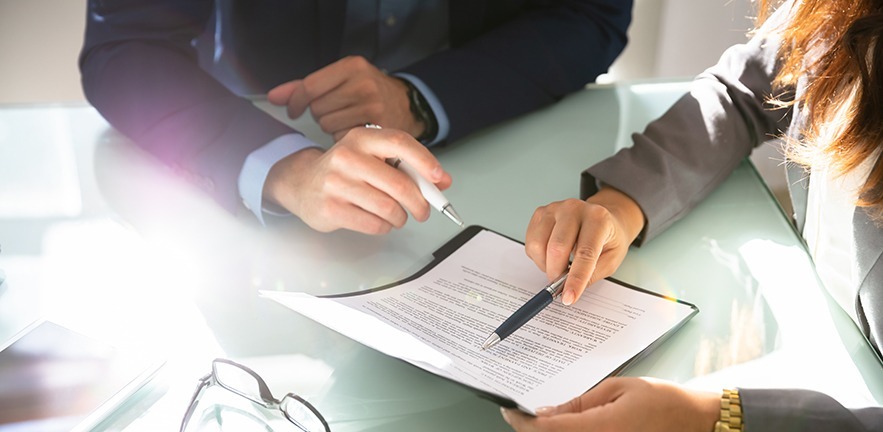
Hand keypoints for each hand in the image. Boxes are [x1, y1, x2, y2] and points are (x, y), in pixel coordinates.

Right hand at [263, 127, 450, 233]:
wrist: (301, 183)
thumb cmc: (346, 171)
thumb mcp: (373, 158)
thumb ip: (407, 166)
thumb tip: (442, 182)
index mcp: (361, 138)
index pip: (399, 143)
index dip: (425, 161)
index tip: (439, 178)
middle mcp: (347, 156)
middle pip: (399, 184)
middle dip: (420, 203)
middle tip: (424, 211)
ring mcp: (336, 183)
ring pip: (389, 208)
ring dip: (401, 217)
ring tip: (398, 216)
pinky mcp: (331, 208)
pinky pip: (374, 224)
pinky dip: (384, 227)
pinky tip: (380, 221)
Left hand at [267, 56, 423, 140]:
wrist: (406, 104)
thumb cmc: (367, 92)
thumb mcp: (340, 79)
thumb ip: (304, 87)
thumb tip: (273, 97)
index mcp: (351, 66)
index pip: (310, 86)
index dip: (296, 102)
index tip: (294, 110)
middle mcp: (363, 84)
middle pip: (318, 108)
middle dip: (320, 114)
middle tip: (334, 112)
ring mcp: (373, 106)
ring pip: (328, 125)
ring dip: (330, 127)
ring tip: (345, 121)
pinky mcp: (378, 127)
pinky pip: (343, 138)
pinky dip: (343, 138)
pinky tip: (354, 131)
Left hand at [501, 377, 719, 431]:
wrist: (697, 422)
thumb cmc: (663, 400)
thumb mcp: (618, 389)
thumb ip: (580, 403)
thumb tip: (547, 412)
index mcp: (601, 428)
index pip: (547, 430)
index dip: (522, 421)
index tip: (508, 410)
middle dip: (533, 428)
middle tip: (520, 413)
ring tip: (542, 418)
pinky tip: (566, 424)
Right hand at [525, 187, 643, 304]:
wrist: (603, 217)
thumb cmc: (608, 238)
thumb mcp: (611, 260)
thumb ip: (591, 275)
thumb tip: (567, 288)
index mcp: (598, 219)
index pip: (585, 253)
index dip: (576, 279)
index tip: (569, 298)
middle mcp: (574, 209)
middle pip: (557, 248)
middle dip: (556, 273)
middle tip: (560, 286)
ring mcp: (555, 209)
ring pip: (539, 245)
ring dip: (545, 265)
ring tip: (558, 267)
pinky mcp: (541, 213)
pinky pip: (531, 242)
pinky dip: (538, 257)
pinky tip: (551, 256)